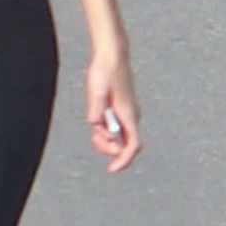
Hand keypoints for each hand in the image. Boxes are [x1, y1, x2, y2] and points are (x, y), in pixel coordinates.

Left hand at [87, 45, 141, 172]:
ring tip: (94, 126)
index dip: (123, 160)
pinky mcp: (122, 109)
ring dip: (105, 138)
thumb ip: (96, 110)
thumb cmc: (105, 72)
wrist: (113, 55)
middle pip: (124, 145)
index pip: (132, 145)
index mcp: (128, 114)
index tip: (112, 170)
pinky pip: (116, 127)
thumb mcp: (96, 91)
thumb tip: (95, 125)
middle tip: (94, 136)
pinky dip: (105, 129)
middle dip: (108, 148)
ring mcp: (127, 113)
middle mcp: (131, 117)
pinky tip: (96, 121)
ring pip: (119, 136)